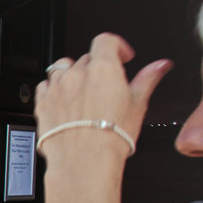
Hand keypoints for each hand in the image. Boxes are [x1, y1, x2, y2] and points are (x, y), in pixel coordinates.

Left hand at [34, 34, 171, 158]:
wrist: (84, 161)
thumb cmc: (111, 137)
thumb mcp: (137, 105)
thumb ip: (148, 79)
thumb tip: (160, 66)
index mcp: (102, 68)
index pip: (105, 40)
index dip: (116, 46)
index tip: (123, 57)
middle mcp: (76, 74)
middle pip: (86, 58)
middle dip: (97, 69)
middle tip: (106, 89)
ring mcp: (57, 88)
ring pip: (63, 70)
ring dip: (73, 76)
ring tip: (83, 95)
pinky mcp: (42, 103)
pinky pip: (45, 86)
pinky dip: (54, 90)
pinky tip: (64, 102)